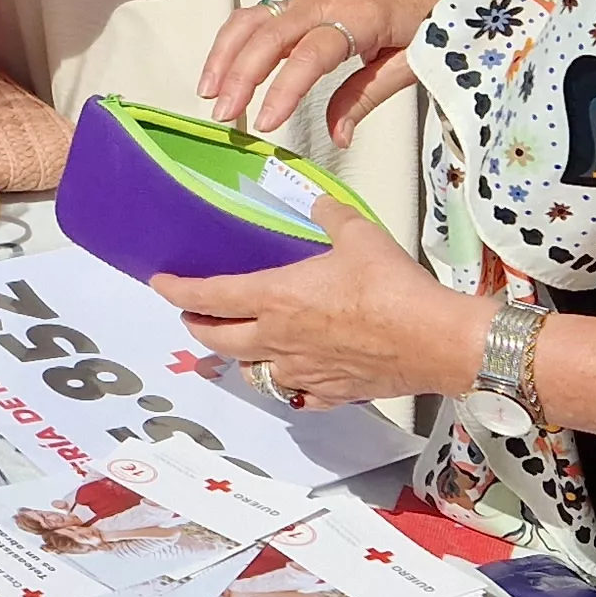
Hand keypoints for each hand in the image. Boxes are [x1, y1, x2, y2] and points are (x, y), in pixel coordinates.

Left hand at [149, 200, 491, 405]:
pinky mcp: (332, 393)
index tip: (160, 284)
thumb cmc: (391, 287)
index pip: (209, 295)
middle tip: (192, 316)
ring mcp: (302, 371)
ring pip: (253, 371)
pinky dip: (289, 385)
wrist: (435, 340)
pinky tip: (294, 379)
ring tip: (240, 345)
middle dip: (197, 326)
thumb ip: (331, 216)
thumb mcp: (358, 235)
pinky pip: (297, 393)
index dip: (178, 290)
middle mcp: (279, 339)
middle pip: (218, 339)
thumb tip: (319, 203)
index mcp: (276, 298)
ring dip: (239, 358)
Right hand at [195, 0, 470, 143]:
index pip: (311, 55)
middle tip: (225, 115)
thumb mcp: (411, 59)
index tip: (265, 122)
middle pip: (268, 35)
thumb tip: (338, 136)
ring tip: (210, 93)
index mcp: (358, 17)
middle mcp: (323, 3)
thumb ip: (368, 96)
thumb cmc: (424, 11)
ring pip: (251, 21)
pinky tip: (220, 71)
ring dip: (224, 55)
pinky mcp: (295, 4)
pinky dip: (230, 42)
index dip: (284, 90)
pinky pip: (253, 18)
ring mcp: (304, 0)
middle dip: (239, 75)